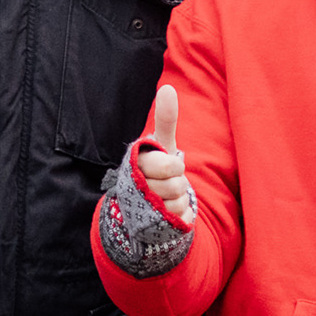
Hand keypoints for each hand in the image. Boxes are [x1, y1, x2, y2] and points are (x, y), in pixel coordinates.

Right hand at [129, 83, 197, 226]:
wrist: (145, 205)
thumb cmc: (156, 168)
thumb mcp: (161, 144)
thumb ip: (166, 119)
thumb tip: (168, 88)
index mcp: (135, 165)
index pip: (168, 166)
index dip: (175, 165)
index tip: (169, 164)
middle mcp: (134, 188)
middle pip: (175, 186)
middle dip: (178, 183)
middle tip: (168, 181)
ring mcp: (141, 210)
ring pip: (177, 203)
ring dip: (179, 200)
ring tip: (166, 196)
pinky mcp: (151, 227)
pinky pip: (179, 219)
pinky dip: (181, 214)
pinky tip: (169, 212)